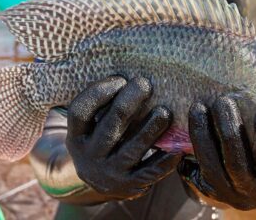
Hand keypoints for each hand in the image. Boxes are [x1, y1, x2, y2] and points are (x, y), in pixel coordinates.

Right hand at [66, 76, 180, 200]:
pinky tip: (178, 148)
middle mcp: (89, 156)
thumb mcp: (92, 126)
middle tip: (145, 84)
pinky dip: (165, 160)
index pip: (80, 112)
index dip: (98, 94)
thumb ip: (103, 105)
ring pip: (132, 149)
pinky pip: (150, 172)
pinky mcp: (130, 186)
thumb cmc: (103, 139)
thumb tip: (128, 69)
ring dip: (150, 129)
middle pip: (109, 127)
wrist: (102, 182)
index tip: (119, 78)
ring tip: (165, 112)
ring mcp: (109, 173)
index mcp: (77, 136)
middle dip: (128, 103)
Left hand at [178, 96, 255, 209]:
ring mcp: (226, 194)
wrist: (234, 171)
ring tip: (199, 106)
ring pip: (211, 166)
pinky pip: (192, 166)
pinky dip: (191, 141)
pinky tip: (190, 120)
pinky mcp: (203, 188)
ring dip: (203, 133)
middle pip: (238, 166)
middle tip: (224, 101)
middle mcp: (253, 196)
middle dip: (230, 130)